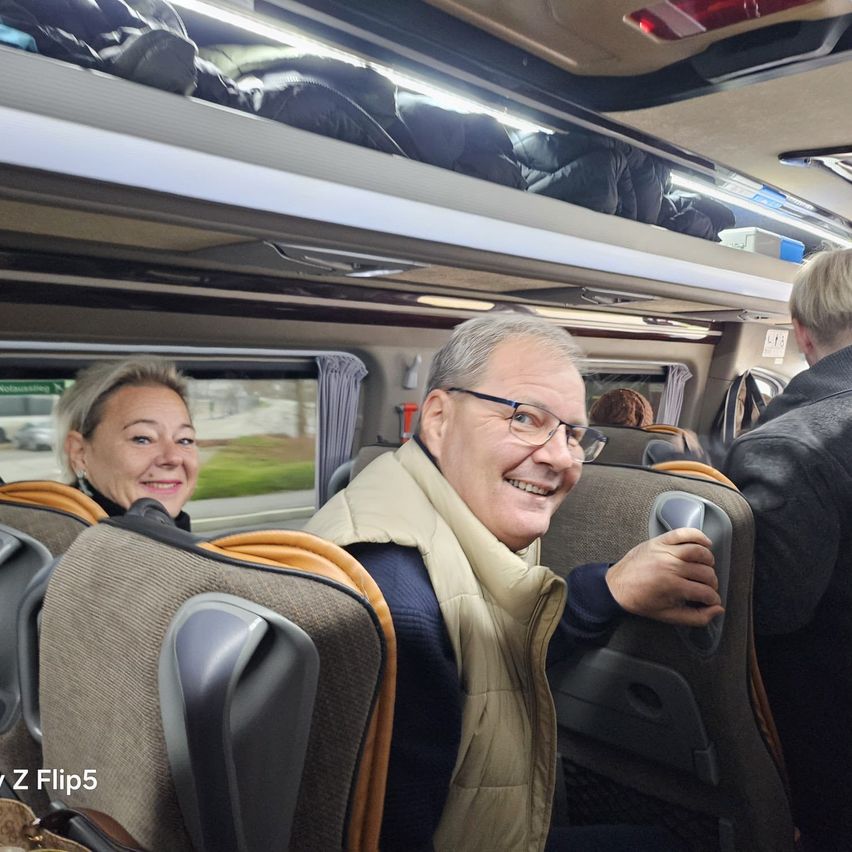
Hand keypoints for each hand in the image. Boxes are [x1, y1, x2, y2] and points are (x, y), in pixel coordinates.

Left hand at [605, 528, 723, 626]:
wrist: (616, 587)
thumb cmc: (640, 601)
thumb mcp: (668, 615)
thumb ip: (696, 617)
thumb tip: (717, 610)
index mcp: (672, 586)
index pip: (706, 592)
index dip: (713, 599)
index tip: (712, 600)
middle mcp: (670, 566)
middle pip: (705, 572)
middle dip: (712, 583)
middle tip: (708, 587)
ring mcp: (664, 551)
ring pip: (699, 551)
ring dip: (709, 561)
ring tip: (707, 568)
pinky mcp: (659, 541)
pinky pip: (683, 533)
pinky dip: (698, 536)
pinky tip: (706, 544)